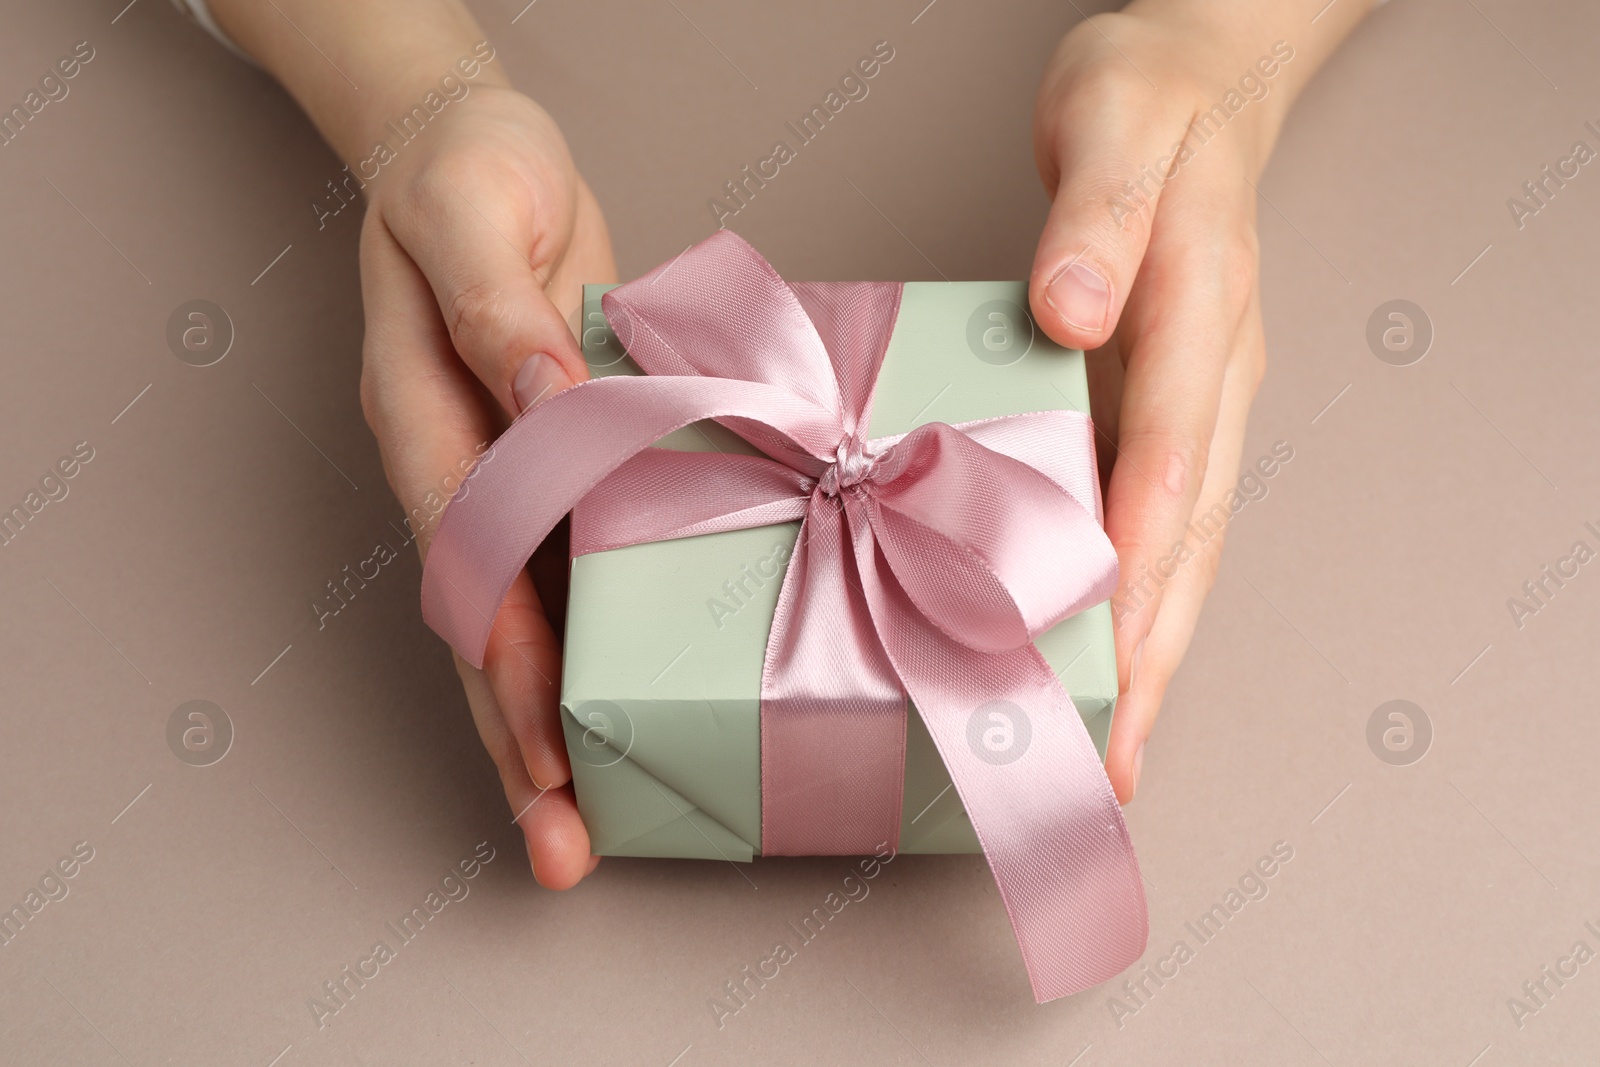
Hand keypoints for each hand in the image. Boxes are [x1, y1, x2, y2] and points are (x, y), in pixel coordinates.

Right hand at [357, 83, 615, 885]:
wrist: (472, 150)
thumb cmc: (466, 171)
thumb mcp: (472, 212)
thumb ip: (497, 310)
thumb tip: (547, 397)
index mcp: (422, 414)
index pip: (464, 557)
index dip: (500, 652)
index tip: (544, 737)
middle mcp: (456, 467)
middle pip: (477, 627)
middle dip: (516, 741)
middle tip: (562, 848)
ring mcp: (502, 478)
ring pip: (519, 622)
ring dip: (550, 726)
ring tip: (586, 829)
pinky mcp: (557, 469)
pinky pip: (569, 572)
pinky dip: (590, 648)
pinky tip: (631, 711)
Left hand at [1029, 6, 1312, 801]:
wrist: (1193, 87)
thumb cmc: (1145, 98)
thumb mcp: (1113, 119)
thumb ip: (1095, 213)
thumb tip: (1072, 307)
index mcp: (1199, 299)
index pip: (1171, 433)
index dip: (1140, 533)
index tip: (1112, 625)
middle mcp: (1214, 368)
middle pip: (1193, 523)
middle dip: (1157, 642)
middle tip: (1120, 748)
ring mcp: (1202, 398)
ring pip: (1190, 540)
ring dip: (1158, 648)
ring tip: (1122, 746)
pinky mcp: (1174, 410)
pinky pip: (1167, 518)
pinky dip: (1145, 598)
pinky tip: (1114, 657)